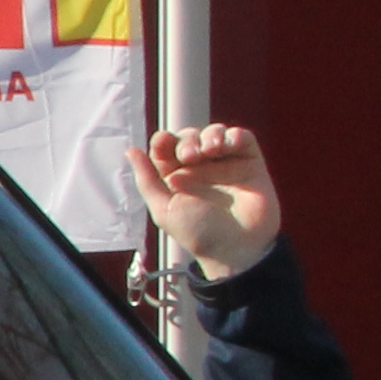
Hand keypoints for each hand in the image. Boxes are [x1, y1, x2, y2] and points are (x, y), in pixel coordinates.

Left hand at [127, 123, 282, 279]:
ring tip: (210, 150)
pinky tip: (227, 145)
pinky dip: (233, 135)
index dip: (164, 140)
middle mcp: (200, 168)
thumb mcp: (164, 209)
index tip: (163, 142)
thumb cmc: (198, 233)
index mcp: (176, 176)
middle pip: (189, 136)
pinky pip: (241, 138)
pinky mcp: (249, 162)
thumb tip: (131, 151)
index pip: (166, 147)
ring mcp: (225, 164)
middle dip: (187, 140)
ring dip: (210, 134)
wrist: (237, 247)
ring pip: (214, 133)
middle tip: (189, 157)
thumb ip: (147, 180)